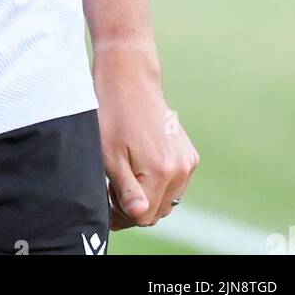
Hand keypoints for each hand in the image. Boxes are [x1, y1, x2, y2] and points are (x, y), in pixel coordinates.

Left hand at [93, 44, 200, 229]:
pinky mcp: (189, 154)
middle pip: (156, 212)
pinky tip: (139, 166)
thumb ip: (126, 189)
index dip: (119, 214)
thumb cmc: (112, 114)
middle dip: (133, 206)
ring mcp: (188, 162)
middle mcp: (181, 169)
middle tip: (111, 185)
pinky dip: (157, 183)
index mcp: (161, 172)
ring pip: (166, 200)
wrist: (130, 77)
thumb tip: (139, 215)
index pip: (142, 217)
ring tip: (124, 172)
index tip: (105, 198)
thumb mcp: (109, 153)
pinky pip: (174, 184)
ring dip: (146, 196)